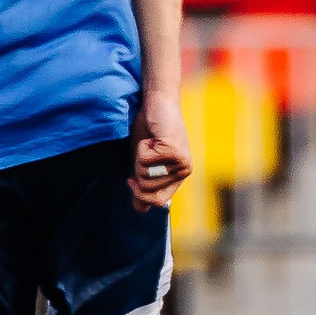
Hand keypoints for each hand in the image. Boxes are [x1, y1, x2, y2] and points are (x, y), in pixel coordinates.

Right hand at [128, 95, 192, 211]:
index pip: (158, 202)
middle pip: (147, 189)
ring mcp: (181, 162)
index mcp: (178, 177)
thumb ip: (143, 185)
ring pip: (145, 175)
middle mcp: (184, 171)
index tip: (132, 179)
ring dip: (139, 157)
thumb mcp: (142, 163)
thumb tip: (141, 210)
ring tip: (150, 143)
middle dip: (137, 170)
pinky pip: (144, 160)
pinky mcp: (174, 151)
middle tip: (146, 152)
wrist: (157, 104)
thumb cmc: (149, 132)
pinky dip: (141, 147)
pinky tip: (152, 137)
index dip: (140, 194)